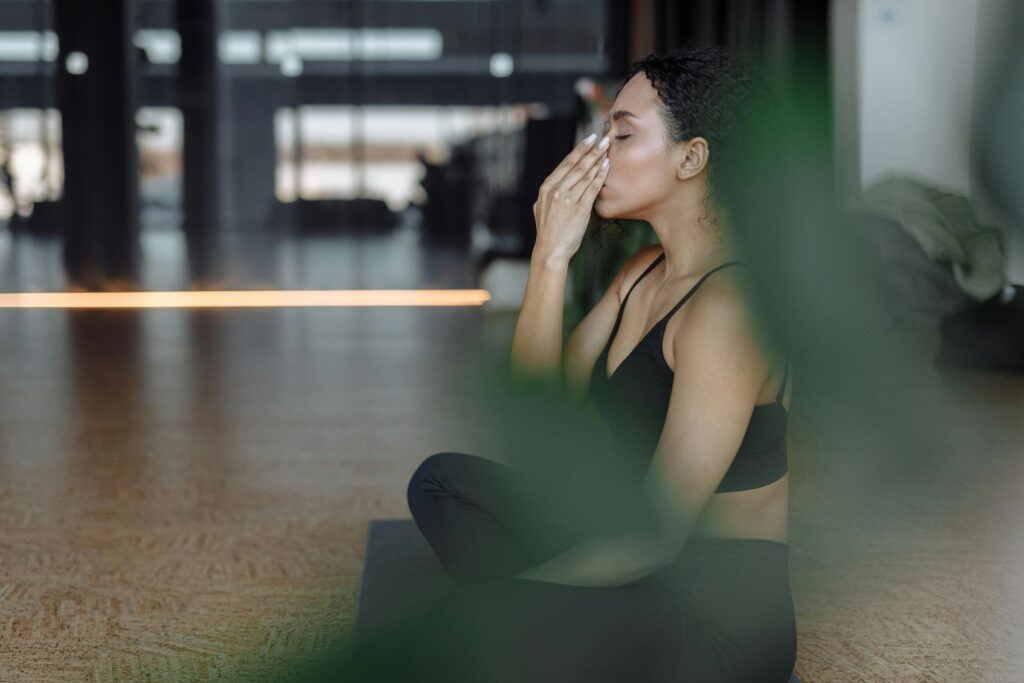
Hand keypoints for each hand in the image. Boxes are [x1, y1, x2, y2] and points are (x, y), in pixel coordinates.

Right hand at [532, 133, 609, 264]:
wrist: (550, 250)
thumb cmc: (548, 231)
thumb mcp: (541, 208)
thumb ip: (549, 194)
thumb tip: (556, 183)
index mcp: (546, 188)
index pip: (566, 164)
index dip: (579, 150)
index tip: (590, 139)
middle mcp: (556, 190)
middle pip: (577, 165)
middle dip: (592, 150)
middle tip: (603, 138)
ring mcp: (567, 199)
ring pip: (585, 174)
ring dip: (597, 159)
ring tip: (607, 149)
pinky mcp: (579, 209)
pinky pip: (592, 188)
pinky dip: (600, 175)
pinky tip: (606, 166)